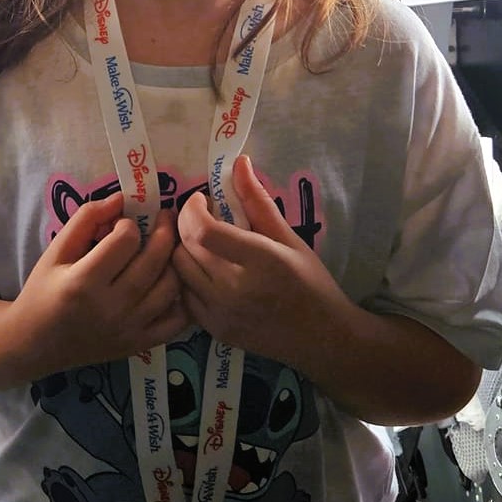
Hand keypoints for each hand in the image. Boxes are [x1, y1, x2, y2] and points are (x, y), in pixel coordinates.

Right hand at [9, 191, 186, 378]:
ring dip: (175, 261)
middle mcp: (110, 307)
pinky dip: (182, 299)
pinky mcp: (139, 344)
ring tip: (169, 248)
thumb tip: (120, 198)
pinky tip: (172, 282)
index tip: (121, 225)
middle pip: (154, 261)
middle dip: (165, 231)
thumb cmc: (43, 292)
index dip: (127, 224)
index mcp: (84, 282)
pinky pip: (177, 321)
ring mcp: (129, 329)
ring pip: (170, 288)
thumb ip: (86, 219)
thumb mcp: (55, 251)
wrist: (35, 343)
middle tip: (166, 217)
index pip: (125, 240)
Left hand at [172, 157, 350, 360]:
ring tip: (203, 243)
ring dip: (184, 250)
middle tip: (201, 217)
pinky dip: (188, 278)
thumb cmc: (311, 283)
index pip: (203, 232)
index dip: (192, 209)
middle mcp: (235, 290)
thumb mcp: (289, 239)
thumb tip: (239, 163)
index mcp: (260, 262)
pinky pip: (184, 296)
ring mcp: (221, 314)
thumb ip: (258, 202)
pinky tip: (206, 270)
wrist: (323, 338)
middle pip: (185, 248)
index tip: (201, 199)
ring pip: (178, 271)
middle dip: (186, 224)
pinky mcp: (215, 331)